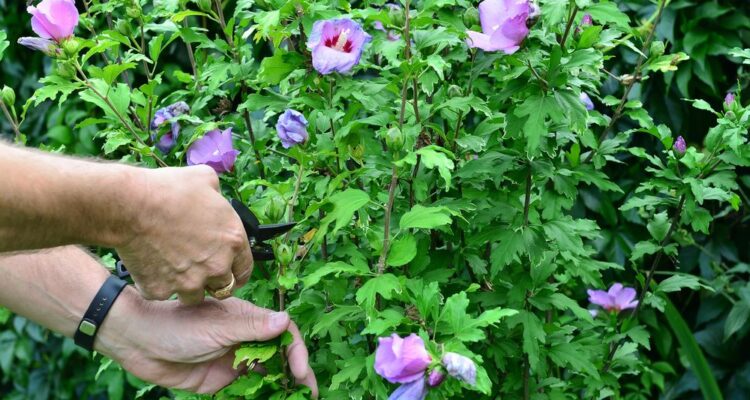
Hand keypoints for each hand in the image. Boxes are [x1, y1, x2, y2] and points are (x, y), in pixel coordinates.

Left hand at [97, 289, 317, 395]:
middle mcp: (245, 339)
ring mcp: (233, 360)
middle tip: (309, 393)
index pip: (283, 333)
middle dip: (297, 372)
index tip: (300, 372)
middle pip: (280, 355)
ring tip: (293, 399)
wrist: (138, 341)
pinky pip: (246, 389)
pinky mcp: (220, 380)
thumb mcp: (216, 325)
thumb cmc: (176, 324)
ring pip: (266, 373)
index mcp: (248, 320)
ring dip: (280, 386)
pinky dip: (259, 395)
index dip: (296, 351)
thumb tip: (285, 320)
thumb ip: (251, 327)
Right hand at [117, 165, 252, 303]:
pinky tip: (151, 266)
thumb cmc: (168, 189)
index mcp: (233, 241)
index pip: (245, 270)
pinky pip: (163, 293)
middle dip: (212, 280)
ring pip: (194, 297)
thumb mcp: (206, 179)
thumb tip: (215, 196)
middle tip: (197, 268)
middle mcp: (216, 266)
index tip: (228, 271)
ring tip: (173, 269)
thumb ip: (218, 195)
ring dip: (187, 287)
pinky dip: (158, 284)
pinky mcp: (161, 290)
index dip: (236, 270)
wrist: (131, 204)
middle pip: (222, 288)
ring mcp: (189, 282)